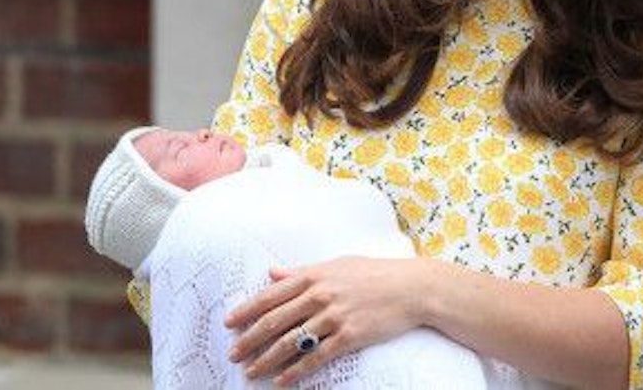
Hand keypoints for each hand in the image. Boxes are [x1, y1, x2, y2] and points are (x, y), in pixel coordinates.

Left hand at [225, 256, 427, 386]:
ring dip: (267, 360)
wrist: (413, 288)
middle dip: (249, 340)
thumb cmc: (375, 273)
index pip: (271, 295)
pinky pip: (316, 357)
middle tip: (233, 354)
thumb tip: (272, 273)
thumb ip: (302, 271)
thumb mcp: (337, 264)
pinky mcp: (349, 336)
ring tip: (251, 372)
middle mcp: (321, 295)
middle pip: (275, 321)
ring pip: (291, 342)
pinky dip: (296, 371)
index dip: (246, 310)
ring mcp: (335, 316)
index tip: (229, 323)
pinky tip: (282, 381)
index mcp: (315, 276)